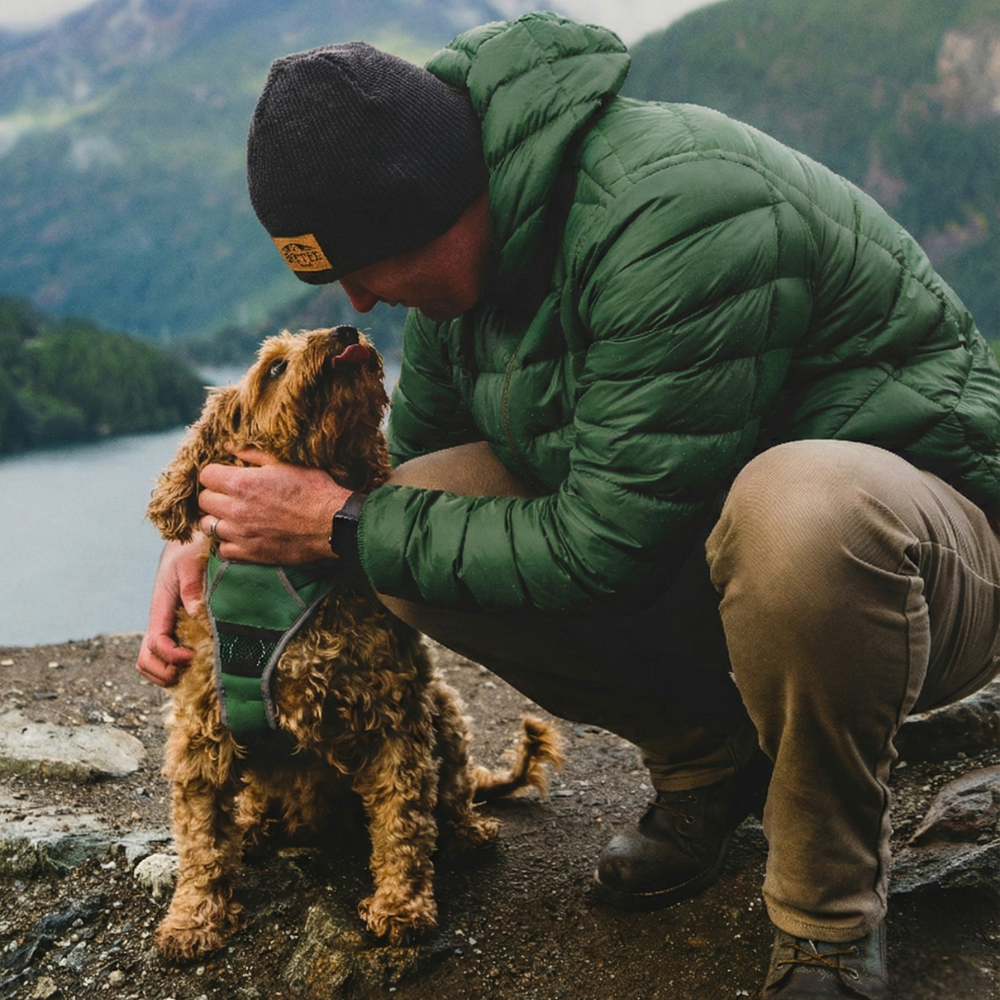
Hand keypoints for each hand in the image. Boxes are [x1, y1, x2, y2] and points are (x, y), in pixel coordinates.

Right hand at [135, 535, 207, 686]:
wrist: (189, 541)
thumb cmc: (189, 550)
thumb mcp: (191, 564)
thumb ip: (192, 587)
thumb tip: (196, 613)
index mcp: (160, 608)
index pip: (155, 644)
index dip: (171, 657)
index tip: (192, 655)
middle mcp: (160, 621)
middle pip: (146, 661)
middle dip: (165, 673)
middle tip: (191, 666)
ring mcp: (166, 625)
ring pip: (153, 662)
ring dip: (170, 673)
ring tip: (195, 667)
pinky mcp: (176, 626)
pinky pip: (169, 654)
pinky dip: (178, 665)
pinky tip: (200, 660)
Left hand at [197, 448, 351, 563]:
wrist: (331, 524)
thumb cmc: (312, 490)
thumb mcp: (284, 463)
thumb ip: (252, 454)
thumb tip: (227, 446)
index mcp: (241, 483)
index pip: (206, 476)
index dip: (215, 474)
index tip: (226, 476)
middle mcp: (234, 509)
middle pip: (203, 501)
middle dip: (214, 495)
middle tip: (230, 495)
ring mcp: (240, 534)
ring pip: (208, 526)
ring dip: (217, 519)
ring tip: (232, 516)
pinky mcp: (249, 553)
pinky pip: (222, 549)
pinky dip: (227, 542)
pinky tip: (240, 535)